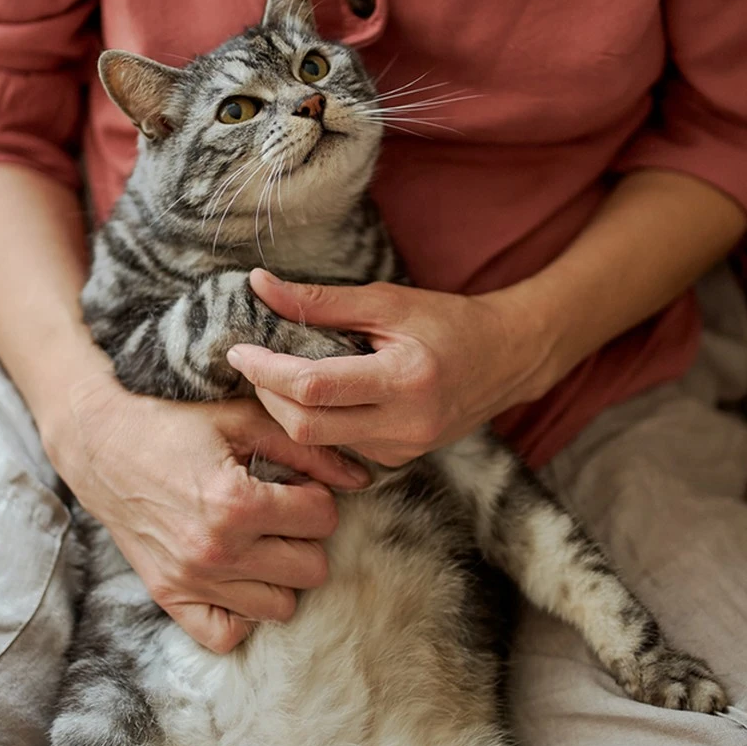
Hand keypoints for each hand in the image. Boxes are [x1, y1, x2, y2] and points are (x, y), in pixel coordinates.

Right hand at [44, 371, 370, 653]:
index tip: (296, 484)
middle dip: (305, 536)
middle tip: (281, 512)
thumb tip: (362, 478)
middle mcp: (216, 551)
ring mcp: (192, 580)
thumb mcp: (243, 420)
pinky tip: (239, 573)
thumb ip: (307, 449)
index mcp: (236, 503)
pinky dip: (242, 611)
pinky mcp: (170, 598)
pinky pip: (229, 635)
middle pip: (311, 569)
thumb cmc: (175, 424)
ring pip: (281, 607)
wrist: (101, 444)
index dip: (318, 496)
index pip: (322, 518)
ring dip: (280, 573)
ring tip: (260, 539)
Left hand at [225, 269, 558, 466]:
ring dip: (289, 409)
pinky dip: (318, 420)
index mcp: (404, 380)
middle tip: (253, 362)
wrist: (507, 358)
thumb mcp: (386, 301)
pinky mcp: (397, 460)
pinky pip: (339, 446)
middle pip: (305, 427)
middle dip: (268, 394)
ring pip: (318, 442)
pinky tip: (319, 395)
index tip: (239, 350)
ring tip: (282, 374)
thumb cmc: (448, 321)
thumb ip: (319, 301)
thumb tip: (259, 285)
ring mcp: (402, 450)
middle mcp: (405, 425)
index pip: (313, 387)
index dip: (266, 371)